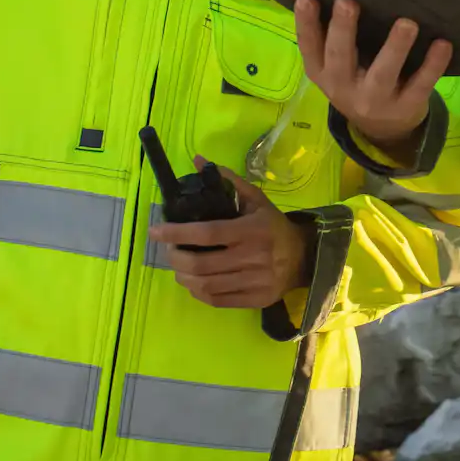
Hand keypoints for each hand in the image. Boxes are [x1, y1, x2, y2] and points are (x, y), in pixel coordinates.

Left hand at [148, 165, 308, 309]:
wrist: (304, 258)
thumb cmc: (274, 227)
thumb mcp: (256, 200)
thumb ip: (228, 181)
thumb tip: (198, 160)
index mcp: (252, 230)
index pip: (207, 233)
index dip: (177, 233)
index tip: (155, 230)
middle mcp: (253, 257)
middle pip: (200, 263)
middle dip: (175, 258)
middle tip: (169, 250)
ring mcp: (254, 282)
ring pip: (205, 285)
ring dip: (183, 276)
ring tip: (178, 266)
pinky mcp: (255, 299)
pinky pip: (216, 300)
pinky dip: (197, 291)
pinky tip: (193, 281)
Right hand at [297, 0, 449, 158]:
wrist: (384, 130)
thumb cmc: (359, 80)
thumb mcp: (339, 67)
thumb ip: (335, 38)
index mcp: (323, 73)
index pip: (310, 47)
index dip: (306, 23)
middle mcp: (344, 88)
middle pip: (341, 58)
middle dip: (344, 30)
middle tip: (348, 2)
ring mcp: (375, 100)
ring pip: (383, 74)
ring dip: (395, 48)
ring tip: (407, 23)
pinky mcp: (406, 106)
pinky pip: (420, 85)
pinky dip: (433, 65)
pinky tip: (442, 43)